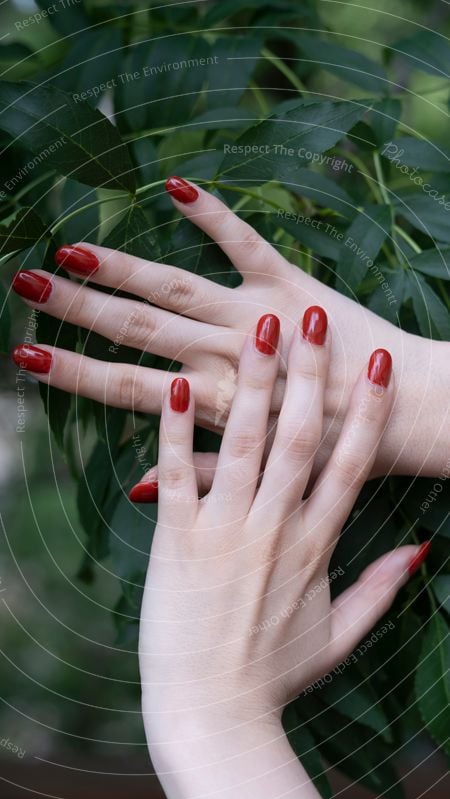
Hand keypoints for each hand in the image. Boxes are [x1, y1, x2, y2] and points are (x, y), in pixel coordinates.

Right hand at [11, 178, 446, 491]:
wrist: (408, 410)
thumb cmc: (337, 450)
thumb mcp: (264, 478)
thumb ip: (197, 476)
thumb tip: (134, 489)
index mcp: (218, 406)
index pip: (129, 388)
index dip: (74, 372)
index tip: (27, 355)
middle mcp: (229, 358)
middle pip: (139, 329)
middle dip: (78, 310)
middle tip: (26, 285)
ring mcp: (259, 317)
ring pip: (176, 288)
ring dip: (122, 268)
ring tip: (71, 250)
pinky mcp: (292, 285)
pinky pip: (246, 244)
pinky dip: (213, 215)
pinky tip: (174, 186)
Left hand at [139, 307, 429, 798]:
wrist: (213, 713)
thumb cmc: (275, 676)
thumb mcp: (342, 636)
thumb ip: (382, 589)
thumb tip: (424, 551)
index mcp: (317, 545)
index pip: (352, 463)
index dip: (368, 409)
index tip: (378, 362)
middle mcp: (275, 528)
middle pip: (299, 436)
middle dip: (308, 372)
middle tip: (313, 317)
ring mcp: (224, 531)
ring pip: (242, 442)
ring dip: (251, 382)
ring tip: (258, 328)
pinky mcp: (177, 541)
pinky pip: (177, 476)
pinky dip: (173, 430)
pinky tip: (172, 384)